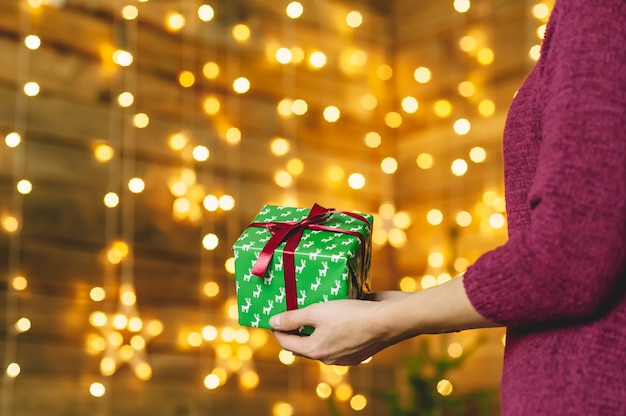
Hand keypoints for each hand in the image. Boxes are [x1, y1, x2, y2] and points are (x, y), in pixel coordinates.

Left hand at [269, 291, 411, 365]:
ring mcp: (346, 355)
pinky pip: (340, 338)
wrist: (391, 321)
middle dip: (296, 329)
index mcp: (316, 351)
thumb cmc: (352, 315)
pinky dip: (334, 328)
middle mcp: (330, 357)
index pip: (287, 343)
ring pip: (324, 341)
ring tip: (313, 308)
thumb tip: (273, 323)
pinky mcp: (361, 347)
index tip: (274, 315)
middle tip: (291, 311)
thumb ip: (294, 318)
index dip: (278, 329)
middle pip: (305, 344)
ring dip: (316, 328)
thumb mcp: (318, 311)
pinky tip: (337, 313)